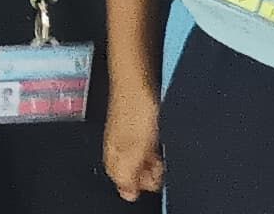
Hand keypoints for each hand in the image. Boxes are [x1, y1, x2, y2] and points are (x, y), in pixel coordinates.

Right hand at [102, 78, 162, 199]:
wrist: (136, 78)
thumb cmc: (135, 107)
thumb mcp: (135, 148)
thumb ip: (130, 172)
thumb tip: (128, 195)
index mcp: (113, 158)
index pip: (124, 184)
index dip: (142, 184)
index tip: (155, 178)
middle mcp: (116, 150)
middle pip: (132, 173)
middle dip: (147, 173)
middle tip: (159, 164)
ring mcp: (125, 137)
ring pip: (138, 160)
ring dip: (151, 160)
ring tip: (160, 151)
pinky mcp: (134, 126)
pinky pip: (143, 145)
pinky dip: (152, 147)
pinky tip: (158, 141)